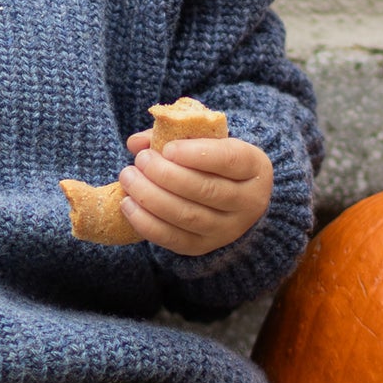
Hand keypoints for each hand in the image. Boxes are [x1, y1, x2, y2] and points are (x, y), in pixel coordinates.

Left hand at [119, 122, 272, 258]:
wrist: (234, 199)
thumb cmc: (214, 162)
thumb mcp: (207, 141)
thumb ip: (174, 136)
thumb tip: (136, 142)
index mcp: (254, 167)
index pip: (229, 160)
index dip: (196, 154)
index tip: (167, 148)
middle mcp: (248, 202)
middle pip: (205, 190)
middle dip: (166, 175)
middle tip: (141, 161)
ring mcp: (227, 229)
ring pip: (188, 216)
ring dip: (151, 197)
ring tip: (128, 178)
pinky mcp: (204, 247)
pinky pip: (173, 239)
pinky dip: (146, 223)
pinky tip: (128, 204)